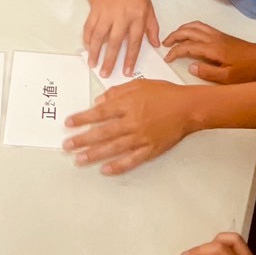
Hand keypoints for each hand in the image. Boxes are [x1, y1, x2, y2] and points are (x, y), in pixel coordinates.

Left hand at [64, 80, 196, 173]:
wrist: (189, 107)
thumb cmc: (165, 93)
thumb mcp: (139, 84)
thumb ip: (117, 92)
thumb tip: (98, 101)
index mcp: (128, 104)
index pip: (100, 113)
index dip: (83, 118)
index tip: (69, 123)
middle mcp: (132, 121)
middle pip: (103, 132)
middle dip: (82, 139)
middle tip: (67, 146)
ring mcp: (141, 137)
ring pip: (113, 148)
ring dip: (94, 154)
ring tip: (79, 160)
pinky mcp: (151, 149)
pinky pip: (132, 160)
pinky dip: (118, 166)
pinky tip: (105, 170)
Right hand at [84, 0, 158, 76]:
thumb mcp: (149, 7)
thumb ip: (152, 27)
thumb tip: (155, 44)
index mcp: (137, 17)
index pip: (134, 42)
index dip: (130, 58)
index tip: (126, 71)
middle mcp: (122, 17)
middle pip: (115, 42)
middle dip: (109, 60)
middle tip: (105, 74)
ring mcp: (107, 13)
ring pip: (99, 36)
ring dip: (95, 51)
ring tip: (92, 64)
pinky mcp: (96, 9)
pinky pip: (90, 26)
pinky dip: (88, 38)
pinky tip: (87, 47)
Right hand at [164, 21, 255, 83]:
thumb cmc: (248, 71)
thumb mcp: (228, 79)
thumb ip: (208, 73)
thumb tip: (190, 66)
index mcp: (212, 49)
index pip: (188, 46)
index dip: (175, 51)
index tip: (167, 58)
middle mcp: (213, 38)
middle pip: (188, 31)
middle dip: (174, 36)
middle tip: (164, 45)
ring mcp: (217, 35)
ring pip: (195, 26)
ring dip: (181, 30)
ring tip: (173, 38)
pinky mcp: (221, 35)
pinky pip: (201, 26)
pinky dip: (190, 28)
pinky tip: (189, 36)